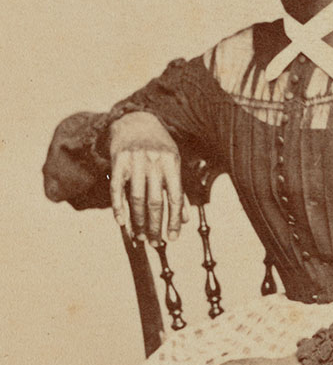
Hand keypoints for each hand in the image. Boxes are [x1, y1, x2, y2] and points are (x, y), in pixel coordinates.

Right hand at [109, 111, 187, 242]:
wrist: (135, 121)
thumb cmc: (159, 146)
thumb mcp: (174, 163)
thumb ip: (178, 190)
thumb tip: (184, 219)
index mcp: (172, 162)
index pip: (175, 197)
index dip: (174, 220)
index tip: (173, 238)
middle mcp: (154, 161)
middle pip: (155, 201)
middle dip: (155, 226)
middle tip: (155, 243)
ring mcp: (135, 161)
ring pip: (136, 199)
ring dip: (138, 222)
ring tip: (140, 236)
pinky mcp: (118, 161)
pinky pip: (116, 189)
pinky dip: (118, 208)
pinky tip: (122, 223)